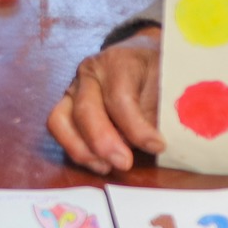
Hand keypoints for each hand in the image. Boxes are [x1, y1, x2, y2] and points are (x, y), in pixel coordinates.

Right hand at [46, 29, 162, 173]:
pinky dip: (77, 151)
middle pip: (85, 110)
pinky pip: (60, 131)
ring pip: (60, 121)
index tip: (158, 146)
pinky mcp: (66, 107)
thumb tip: (152, 145)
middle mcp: (89, 73)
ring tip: (108, 166)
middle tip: (125, 163)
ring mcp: (73, 90)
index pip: (120, 98)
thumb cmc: (158, 75)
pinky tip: (100, 163)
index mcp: (118, 62)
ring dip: (82, 149)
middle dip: (103, 142)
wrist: (143, 63)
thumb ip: (158, 113)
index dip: (137, 128)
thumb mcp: (168, 87)